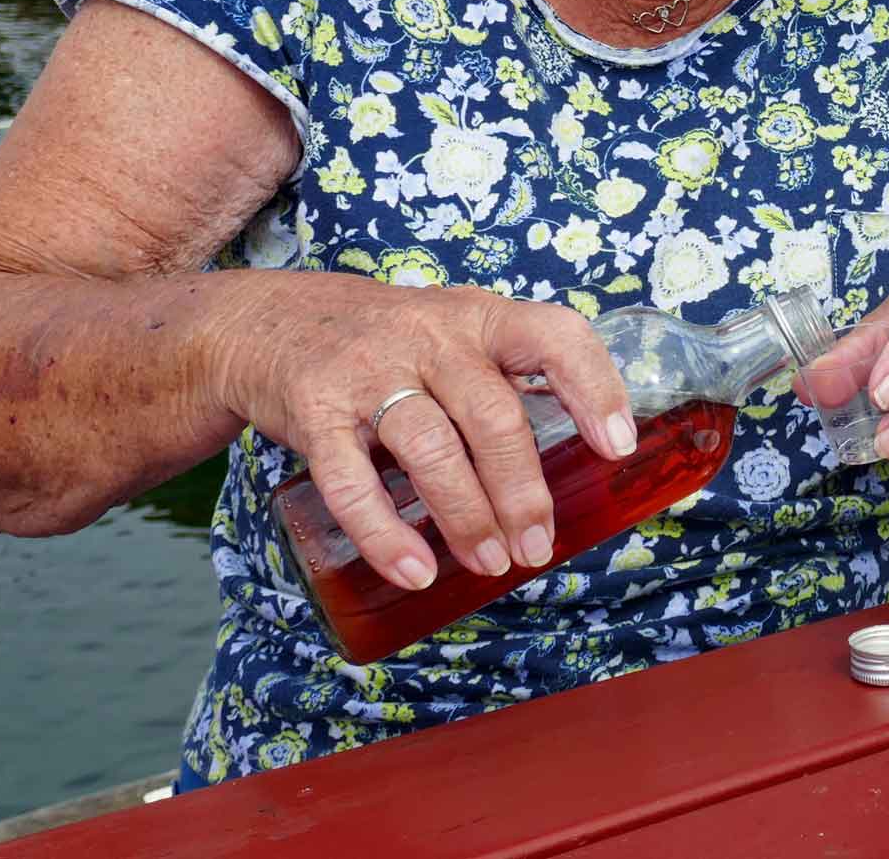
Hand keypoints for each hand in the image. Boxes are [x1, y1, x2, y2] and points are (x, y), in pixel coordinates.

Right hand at [210, 281, 633, 592]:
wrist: (270, 321)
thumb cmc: (392, 342)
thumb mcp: (455, 333)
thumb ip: (505, 380)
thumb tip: (579, 462)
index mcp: (480, 318)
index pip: (555, 337)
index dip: (594, 387)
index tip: (618, 447)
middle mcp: (431, 338)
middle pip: (493, 416)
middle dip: (522, 491)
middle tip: (539, 546)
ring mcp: (370, 373)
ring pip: (431, 449)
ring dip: (468, 517)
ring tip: (491, 563)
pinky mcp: (316, 412)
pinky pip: (352, 482)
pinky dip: (386, 533)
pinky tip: (415, 570)